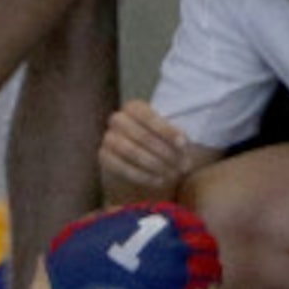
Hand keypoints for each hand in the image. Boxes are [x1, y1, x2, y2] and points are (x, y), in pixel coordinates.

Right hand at [99, 100, 214, 196]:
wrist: (142, 168)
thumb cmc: (161, 147)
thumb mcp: (171, 138)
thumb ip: (177, 138)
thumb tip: (185, 143)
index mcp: (134, 107)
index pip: (148, 115)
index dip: (166, 130)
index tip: (183, 144)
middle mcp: (117, 119)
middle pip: (141, 135)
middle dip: (164, 152)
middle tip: (182, 165)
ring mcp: (108, 139)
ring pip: (130, 151)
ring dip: (155, 164)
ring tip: (172, 174)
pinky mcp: (104, 158)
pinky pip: (121, 167)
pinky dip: (142, 175)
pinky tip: (159, 181)